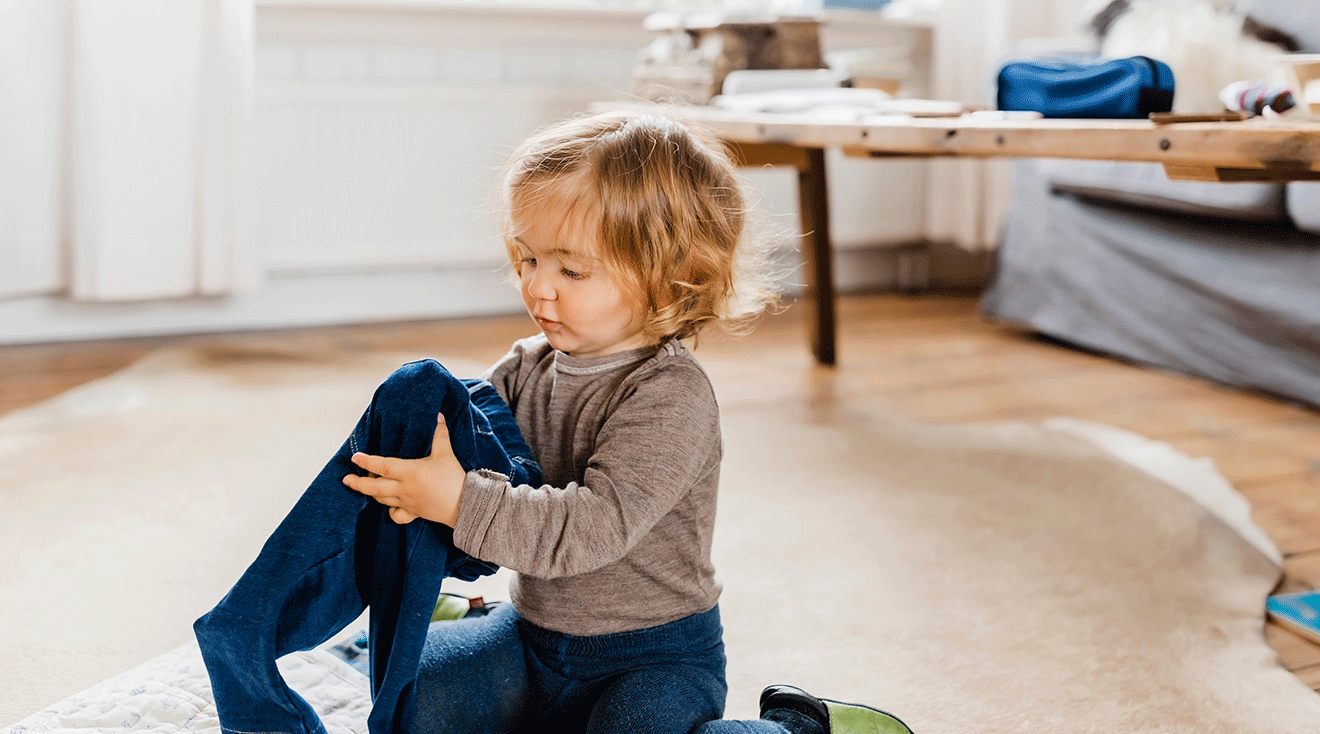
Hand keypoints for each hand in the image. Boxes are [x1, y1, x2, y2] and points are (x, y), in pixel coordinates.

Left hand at [342, 413, 465, 525]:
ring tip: (363, 487)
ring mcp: (406, 502)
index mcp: (408, 472)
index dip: (366, 461)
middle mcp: (403, 488)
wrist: (464, 504)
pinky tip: (389, 505)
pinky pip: (396, 515)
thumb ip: (440, 435)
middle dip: (357, 483)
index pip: (382, 466)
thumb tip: (439, 417)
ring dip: (370, 493)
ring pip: (381, 500)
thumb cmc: (453, 479)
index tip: (355, 457)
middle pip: (373, 487)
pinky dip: (389, 511)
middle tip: (346, 479)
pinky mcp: (413, 513)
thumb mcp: (446, 454)